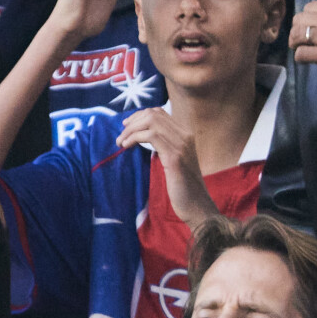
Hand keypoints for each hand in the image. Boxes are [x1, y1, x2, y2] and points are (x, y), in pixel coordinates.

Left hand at [116, 108, 218, 229]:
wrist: (196, 205)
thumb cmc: (182, 186)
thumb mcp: (174, 160)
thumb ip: (164, 146)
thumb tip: (143, 136)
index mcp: (185, 134)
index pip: (160, 112)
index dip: (139, 116)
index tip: (126, 127)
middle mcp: (186, 135)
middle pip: (154, 114)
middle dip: (132, 122)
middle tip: (120, 137)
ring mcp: (182, 145)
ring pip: (152, 121)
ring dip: (131, 130)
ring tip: (121, 143)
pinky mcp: (175, 157)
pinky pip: (151, 136)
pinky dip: (135, 137)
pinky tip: (127, 147)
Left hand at [289, 0, 316, 82]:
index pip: (310, 7)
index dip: (306, 18)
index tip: (308, 27)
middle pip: (300, 19)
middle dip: (296, 29)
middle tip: (299, 39)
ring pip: (297, 34)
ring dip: (295, 42)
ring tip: (298, 48)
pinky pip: (302, 53)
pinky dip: (299, 57)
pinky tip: (304, 60)